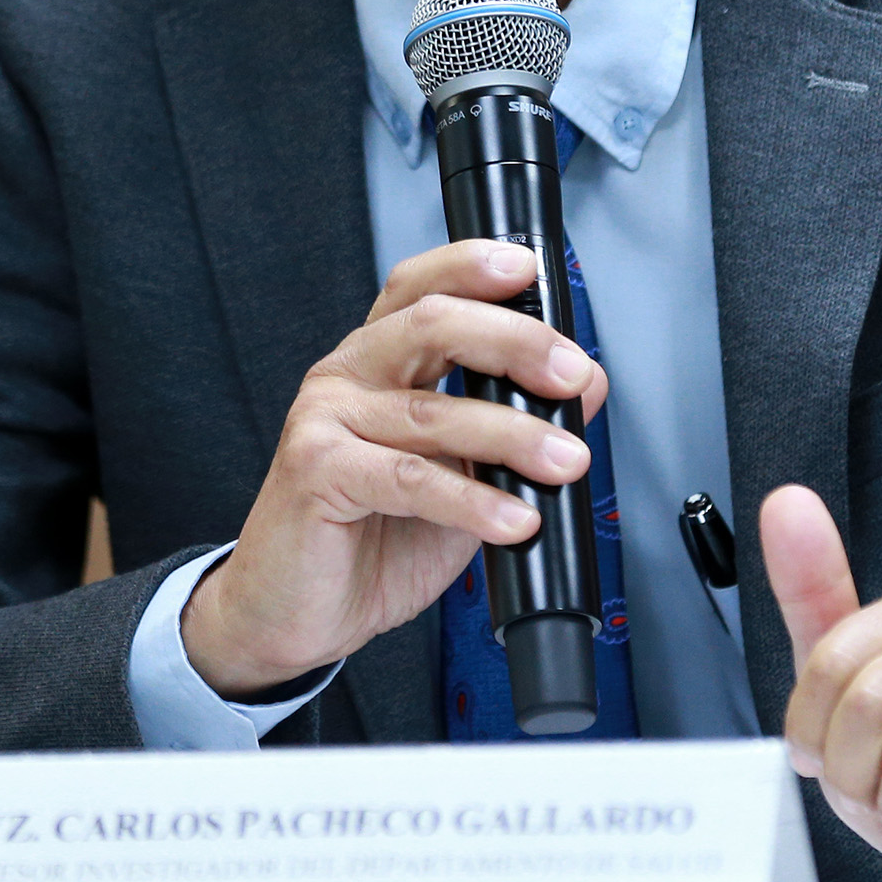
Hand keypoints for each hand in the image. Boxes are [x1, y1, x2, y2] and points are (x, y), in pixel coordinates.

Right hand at [181, 240, 608, 696]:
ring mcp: (324, 419)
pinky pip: (409, 478)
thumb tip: (586, 385)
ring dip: (513, 435)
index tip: (528, 268)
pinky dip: (472, 500)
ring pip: (432, 411)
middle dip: (514, 342)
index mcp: (378, 361)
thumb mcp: (462, 476)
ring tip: (566, 463)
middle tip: (571, 373)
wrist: (296, 614)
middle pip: (430, 324)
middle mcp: (347, 376)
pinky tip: (514, 520)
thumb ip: (511, 428)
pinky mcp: (315, 471)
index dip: (470, 266)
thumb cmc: (371, 539)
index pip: (421, 288)